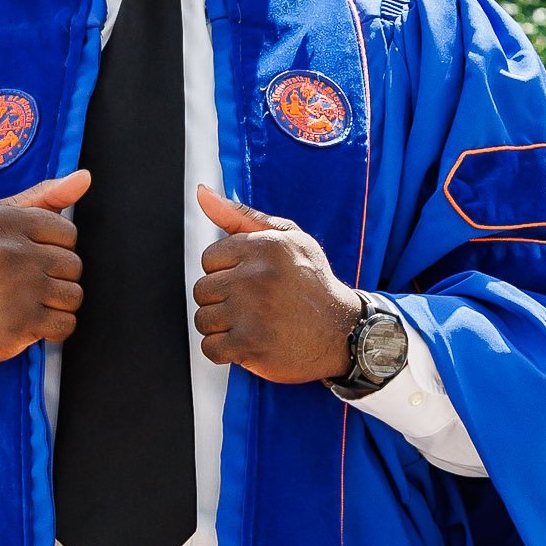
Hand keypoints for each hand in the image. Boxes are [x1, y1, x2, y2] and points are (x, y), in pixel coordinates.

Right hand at [0, 169, 88, 379]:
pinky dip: (54, 328)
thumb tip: (84, 177)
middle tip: (25, 282)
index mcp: (3, 221)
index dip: (55, 248)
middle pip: (74, 265)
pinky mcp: (21, 323)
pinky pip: (67, 325)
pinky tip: (30, 321)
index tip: (30, 256)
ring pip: (75, 295)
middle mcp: (9, 252)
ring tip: (28, 301)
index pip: (68, 233)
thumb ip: (44, 196)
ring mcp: (17, 289)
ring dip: (57, 304)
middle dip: (56, 277)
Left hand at [192, 185, 361, 384]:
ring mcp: (253, 312)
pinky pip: (211, 348)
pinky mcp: (251, 345)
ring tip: (252, 324)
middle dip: (222, 300)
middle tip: (253, 306)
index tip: (250, 281)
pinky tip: (248, 344)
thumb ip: (240, 216)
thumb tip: (201, 193)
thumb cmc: (312, 282)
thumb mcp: (287, 238)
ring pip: (203, 319)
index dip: (226, 272)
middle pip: (202, 290)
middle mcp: (257, 276)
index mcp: (264, 246)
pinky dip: (225, 352)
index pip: (209, 258)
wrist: (344, 332)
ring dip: (223, 327)